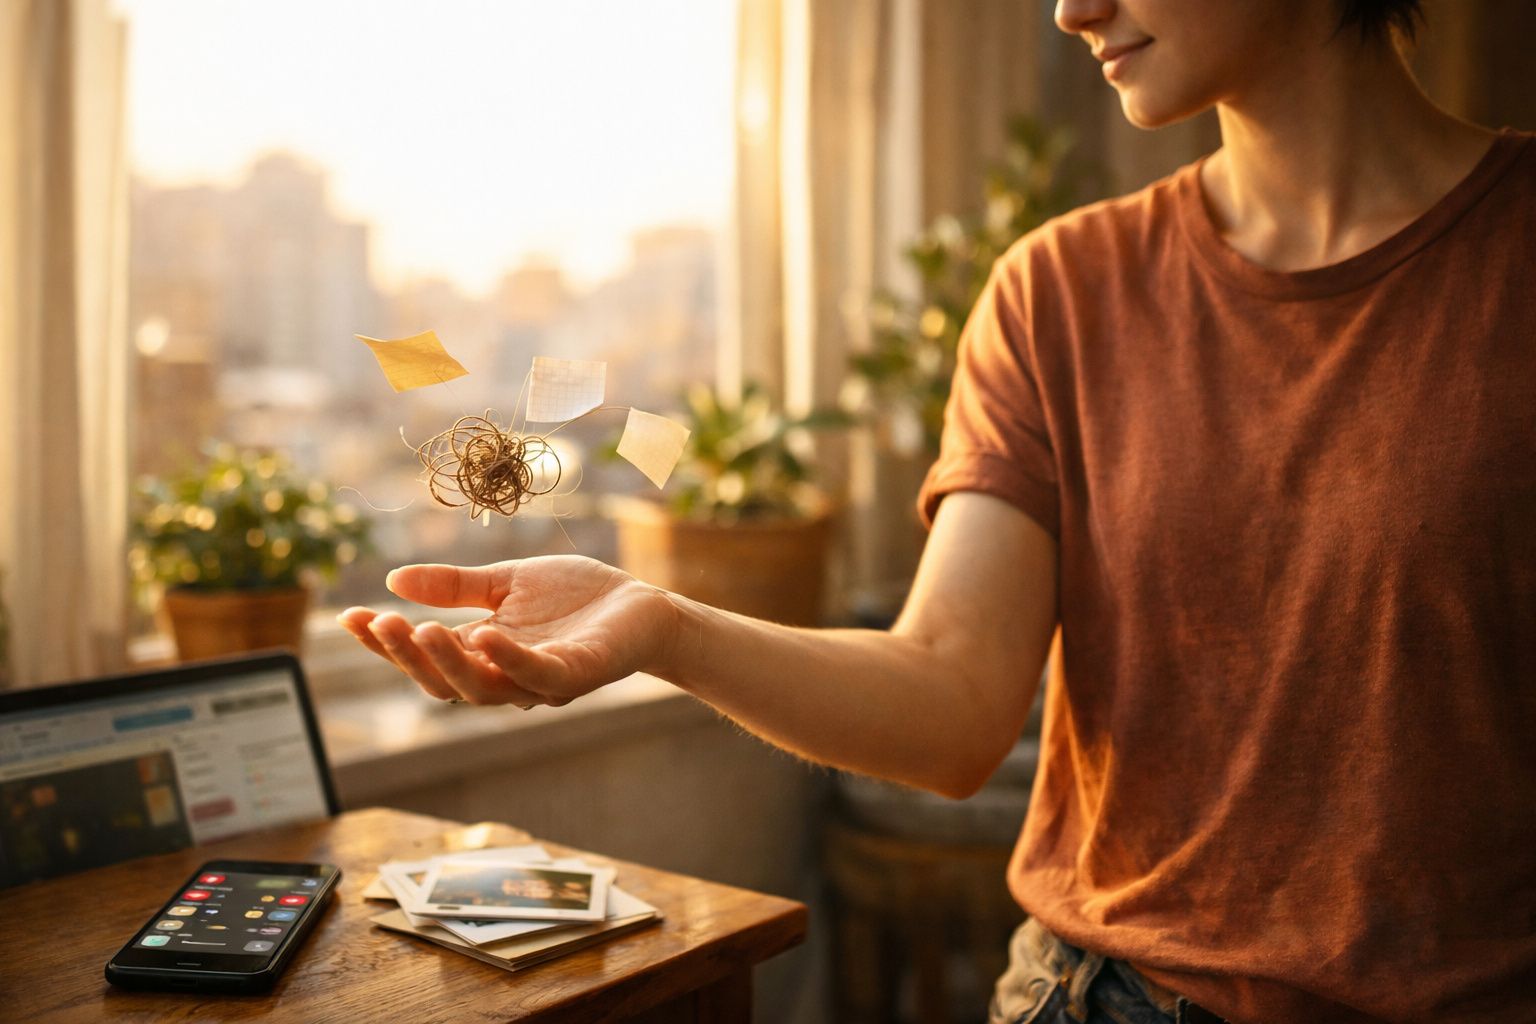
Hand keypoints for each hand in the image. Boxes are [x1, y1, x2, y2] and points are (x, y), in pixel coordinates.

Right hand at [337, 556, 679, 707]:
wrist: (642, 604)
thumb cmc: (576, 597)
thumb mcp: (505, 583)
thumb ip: (454, 587)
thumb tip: (392, 580)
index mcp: (483, 655)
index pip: (424, 657)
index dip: (385, 643)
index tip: (349, 618)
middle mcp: (506, 677)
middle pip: (444, 681)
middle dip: (407, 655)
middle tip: (380, 623)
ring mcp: (540, 681)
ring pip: (483, 687)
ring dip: (448, 661)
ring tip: (419, 630)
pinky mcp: (577, 674)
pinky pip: (537, 675)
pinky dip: (509, 658)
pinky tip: (485, 634)